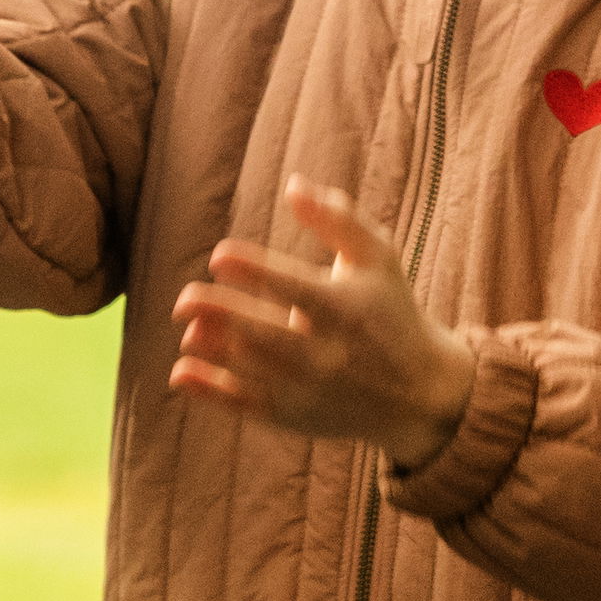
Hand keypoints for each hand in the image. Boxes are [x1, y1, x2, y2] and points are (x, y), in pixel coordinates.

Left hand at [171, 177, 476, 468]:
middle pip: (264, 333)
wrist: (421, 394)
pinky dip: (210, 392)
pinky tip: (180, 372)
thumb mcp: (379, 259)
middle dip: (221, 314)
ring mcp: (307, 388)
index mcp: (343, 308)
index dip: (253, 269)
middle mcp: (325, 352)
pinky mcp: (292, 416)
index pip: (293, 287)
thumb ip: (338, 219)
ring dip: (214, 349)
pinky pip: (245, 405)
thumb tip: (293, 184)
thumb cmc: (392, 311)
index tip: (220, 254)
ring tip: (188, 328)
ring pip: (250, 370)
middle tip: (185, 298)